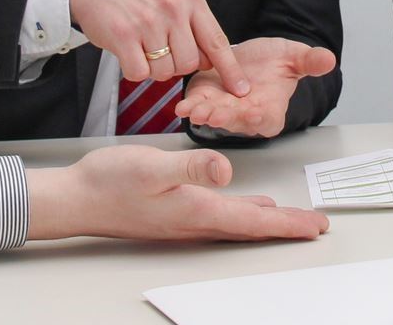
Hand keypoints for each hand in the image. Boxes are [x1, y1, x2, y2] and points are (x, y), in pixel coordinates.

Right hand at [25, 145, 328, 241]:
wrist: (76, 199)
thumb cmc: (109, 182)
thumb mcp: (152, 166)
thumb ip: (191, 168)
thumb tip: (227, 171)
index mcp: (197, 209)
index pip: (253, 220)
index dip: (288, 223)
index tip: (316, 225)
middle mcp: (195, 220)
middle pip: (251, 226)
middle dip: (286, 227)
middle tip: (315, 226)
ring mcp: (183, 219)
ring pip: (236, 222)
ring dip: (266, 222)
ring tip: (290, 220)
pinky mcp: (173, 212)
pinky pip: (219, 217)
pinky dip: (241, 214)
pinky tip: (246, 206)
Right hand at [70, 0, 248, 95]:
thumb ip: (193, 21)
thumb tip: (212, 58)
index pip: (217, 41)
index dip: (230, 70)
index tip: (240, 90)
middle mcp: (172, 8)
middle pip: (189, 64)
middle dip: (176, 66)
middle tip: (160, 50)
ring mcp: (148, 21)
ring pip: (164, 72)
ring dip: (153, 68)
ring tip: (142, 47)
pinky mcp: (123, 35)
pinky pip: (139, 73)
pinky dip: (134, 70)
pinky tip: (128, 52)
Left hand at [175, 37, 335, 137]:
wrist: (248, 55)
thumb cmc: (272, 61)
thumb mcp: (293, 56)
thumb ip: (309, 61)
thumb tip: (330, 59)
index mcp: (270, 111)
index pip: (266, 119)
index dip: (258, 117)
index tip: (252, 112)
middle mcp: (246, 116)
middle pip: (236, 121)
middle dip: (225, 117)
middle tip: (215, 113)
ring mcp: (223, 111)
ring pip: (214, 116)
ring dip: (204, 114)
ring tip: (195, 110)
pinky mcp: (205, 101)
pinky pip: (196, 106)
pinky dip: (190, 107)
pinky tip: (183, 106)